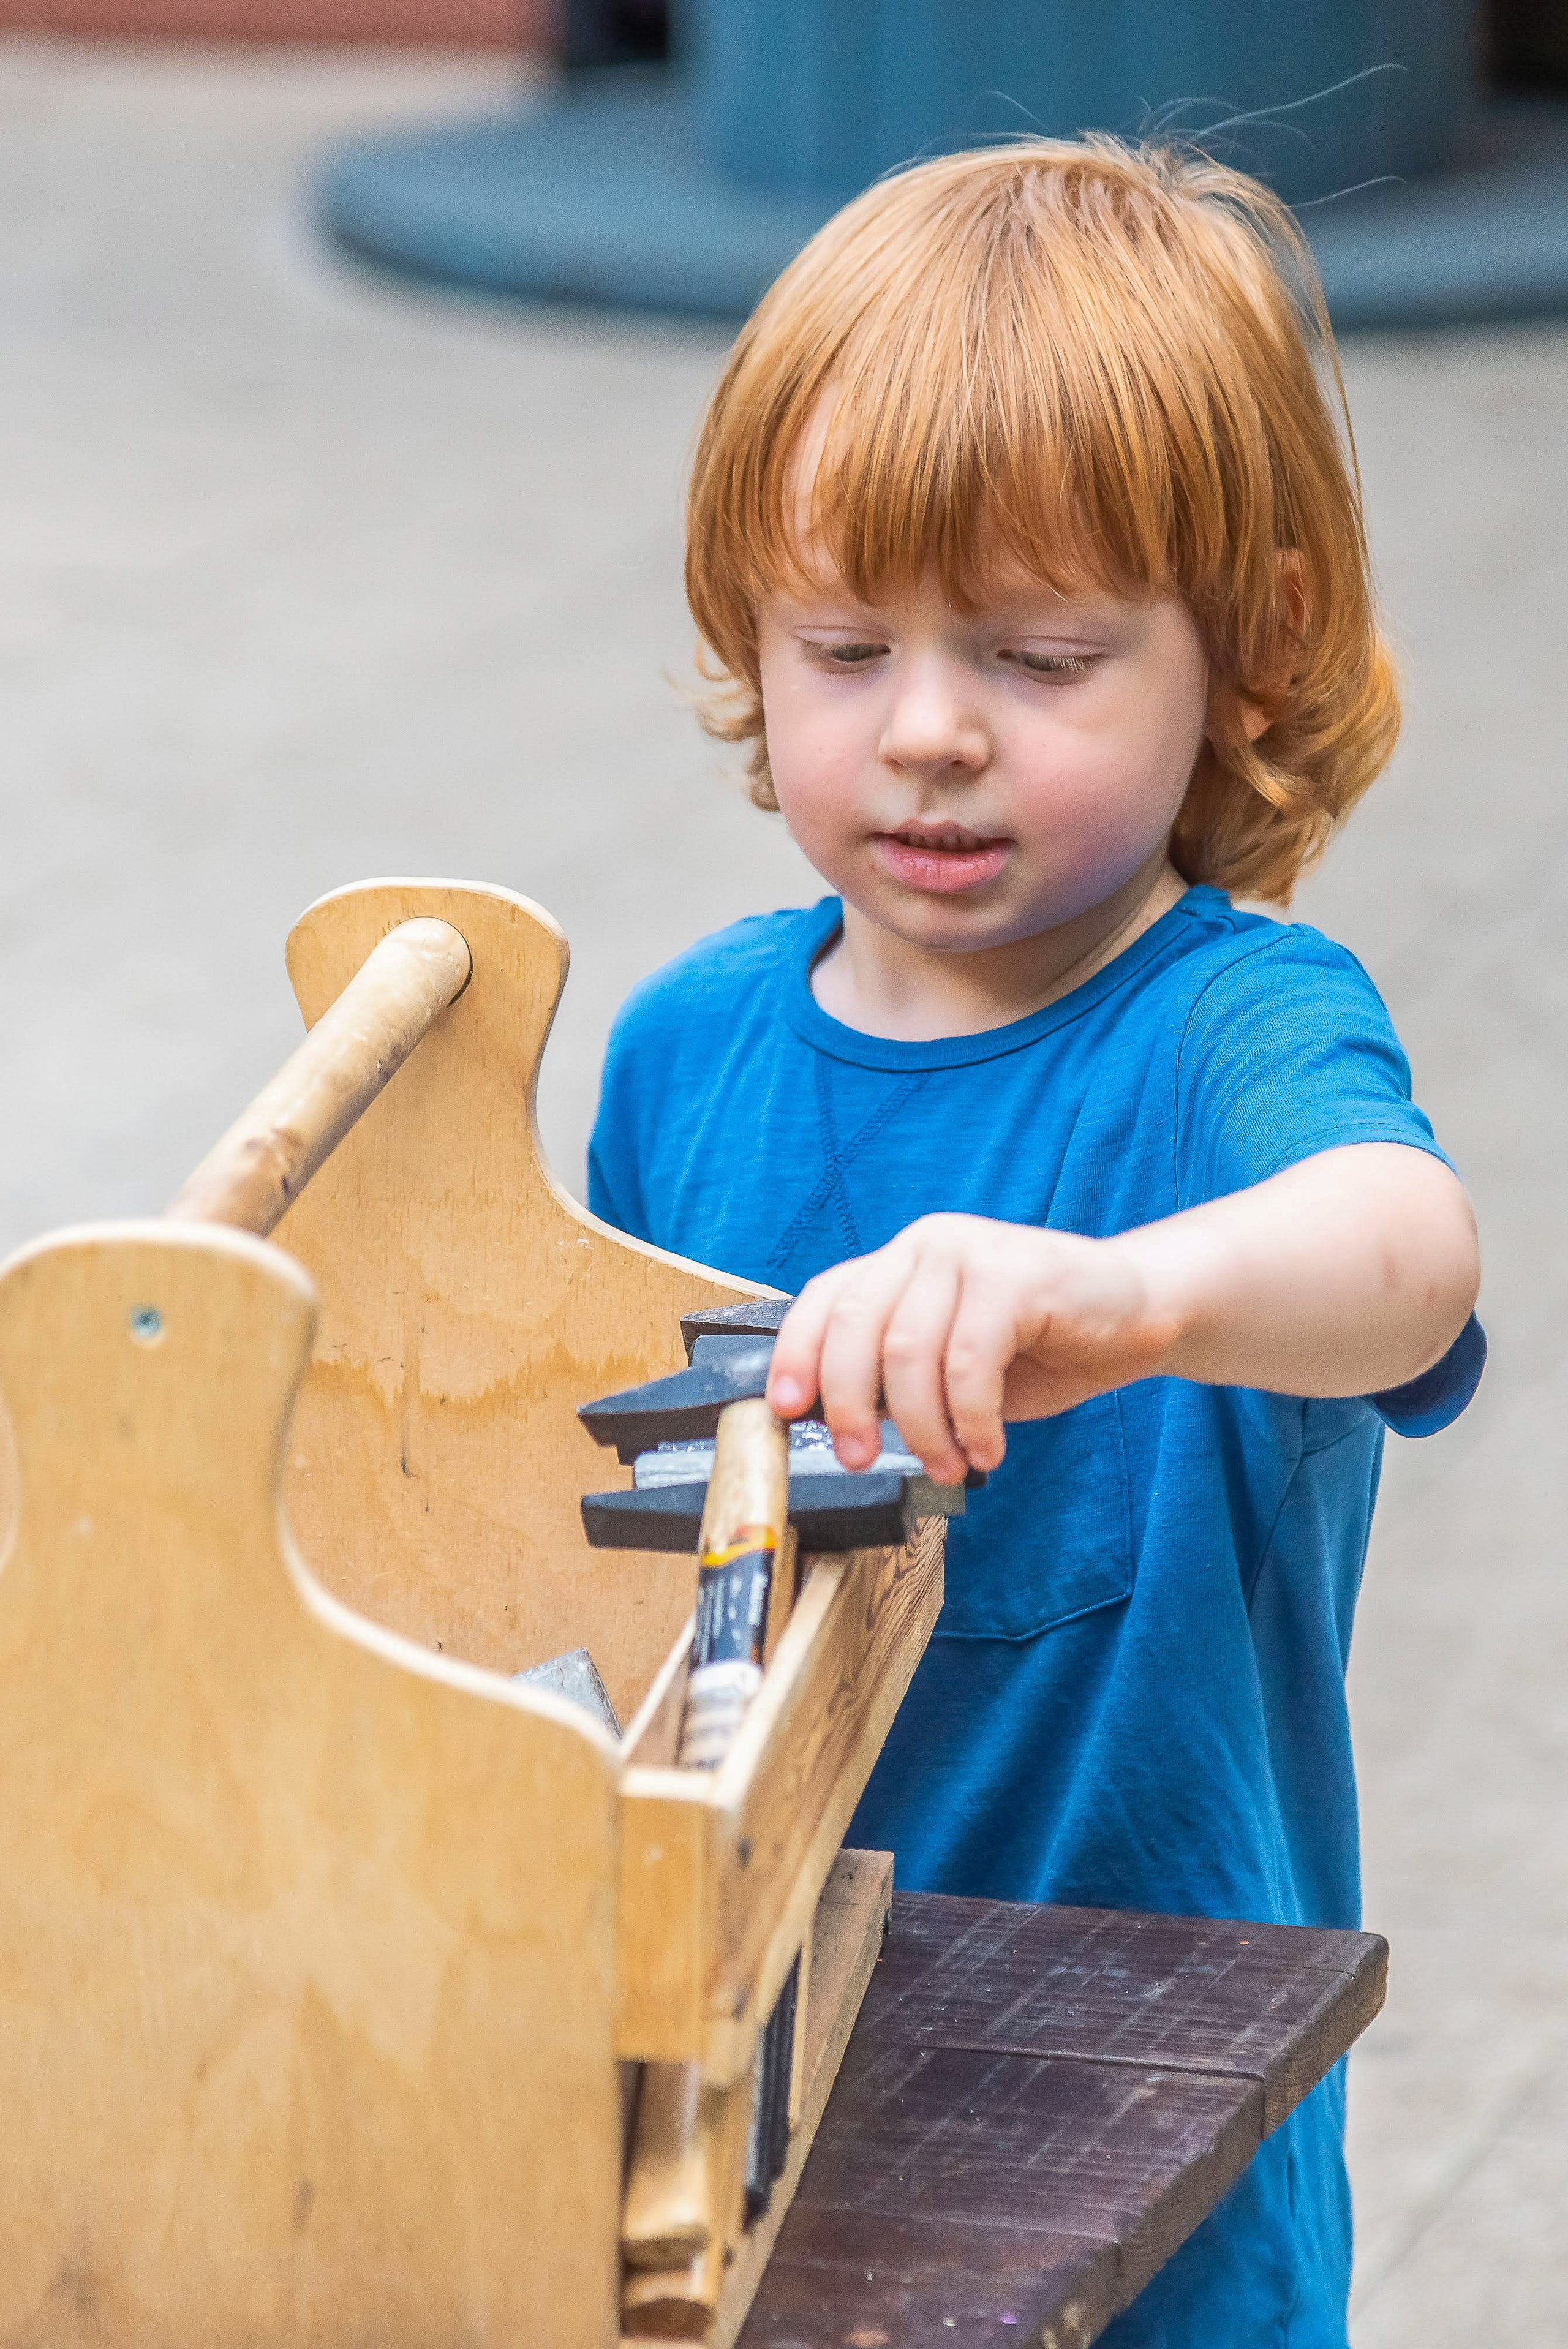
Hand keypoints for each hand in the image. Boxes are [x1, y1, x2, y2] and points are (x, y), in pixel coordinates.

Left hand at [765, 1213, 1180, 1482]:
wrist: (1140, 1314)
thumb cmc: (1038, 1347)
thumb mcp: (949, 1365)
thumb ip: (896, 1378)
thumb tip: (839, 1425)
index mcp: (900, 1263)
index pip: (825, 1300)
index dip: (795, 1354)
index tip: (785, 1411)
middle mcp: (925, 1246)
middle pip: (856, 1330)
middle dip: (848, 1406)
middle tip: (859, 1460)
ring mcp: (969, 1252)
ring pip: (908, 1353)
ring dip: (921, 1427)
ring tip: (948, 1464)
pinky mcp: (1016, 1274)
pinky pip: (969, 1361)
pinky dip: (970, 1418)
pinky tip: (987, 1447)